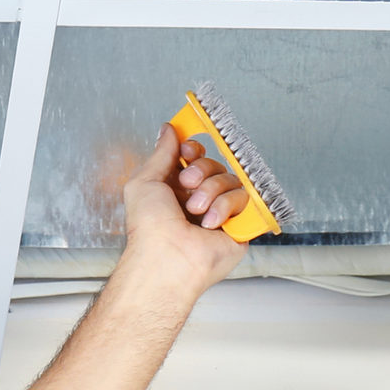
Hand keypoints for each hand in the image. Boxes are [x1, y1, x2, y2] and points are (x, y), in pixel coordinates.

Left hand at [118, 123, 249, 296]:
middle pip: (215, 165)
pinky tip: (211, 224)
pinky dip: (226, 207)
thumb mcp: (144, 181)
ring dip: (211, 192)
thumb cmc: (149, 230)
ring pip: (231, 179)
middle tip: (187, 187)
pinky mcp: (238, 226)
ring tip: (196, 212)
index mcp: (175, 189)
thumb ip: (161, 153)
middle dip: (201, 171)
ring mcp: (219, 213)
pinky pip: (245, 199)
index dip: (194, 149)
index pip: (196, 156)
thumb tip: (169, 131)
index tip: (187, 151)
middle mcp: (198, 200)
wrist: (166, 258)